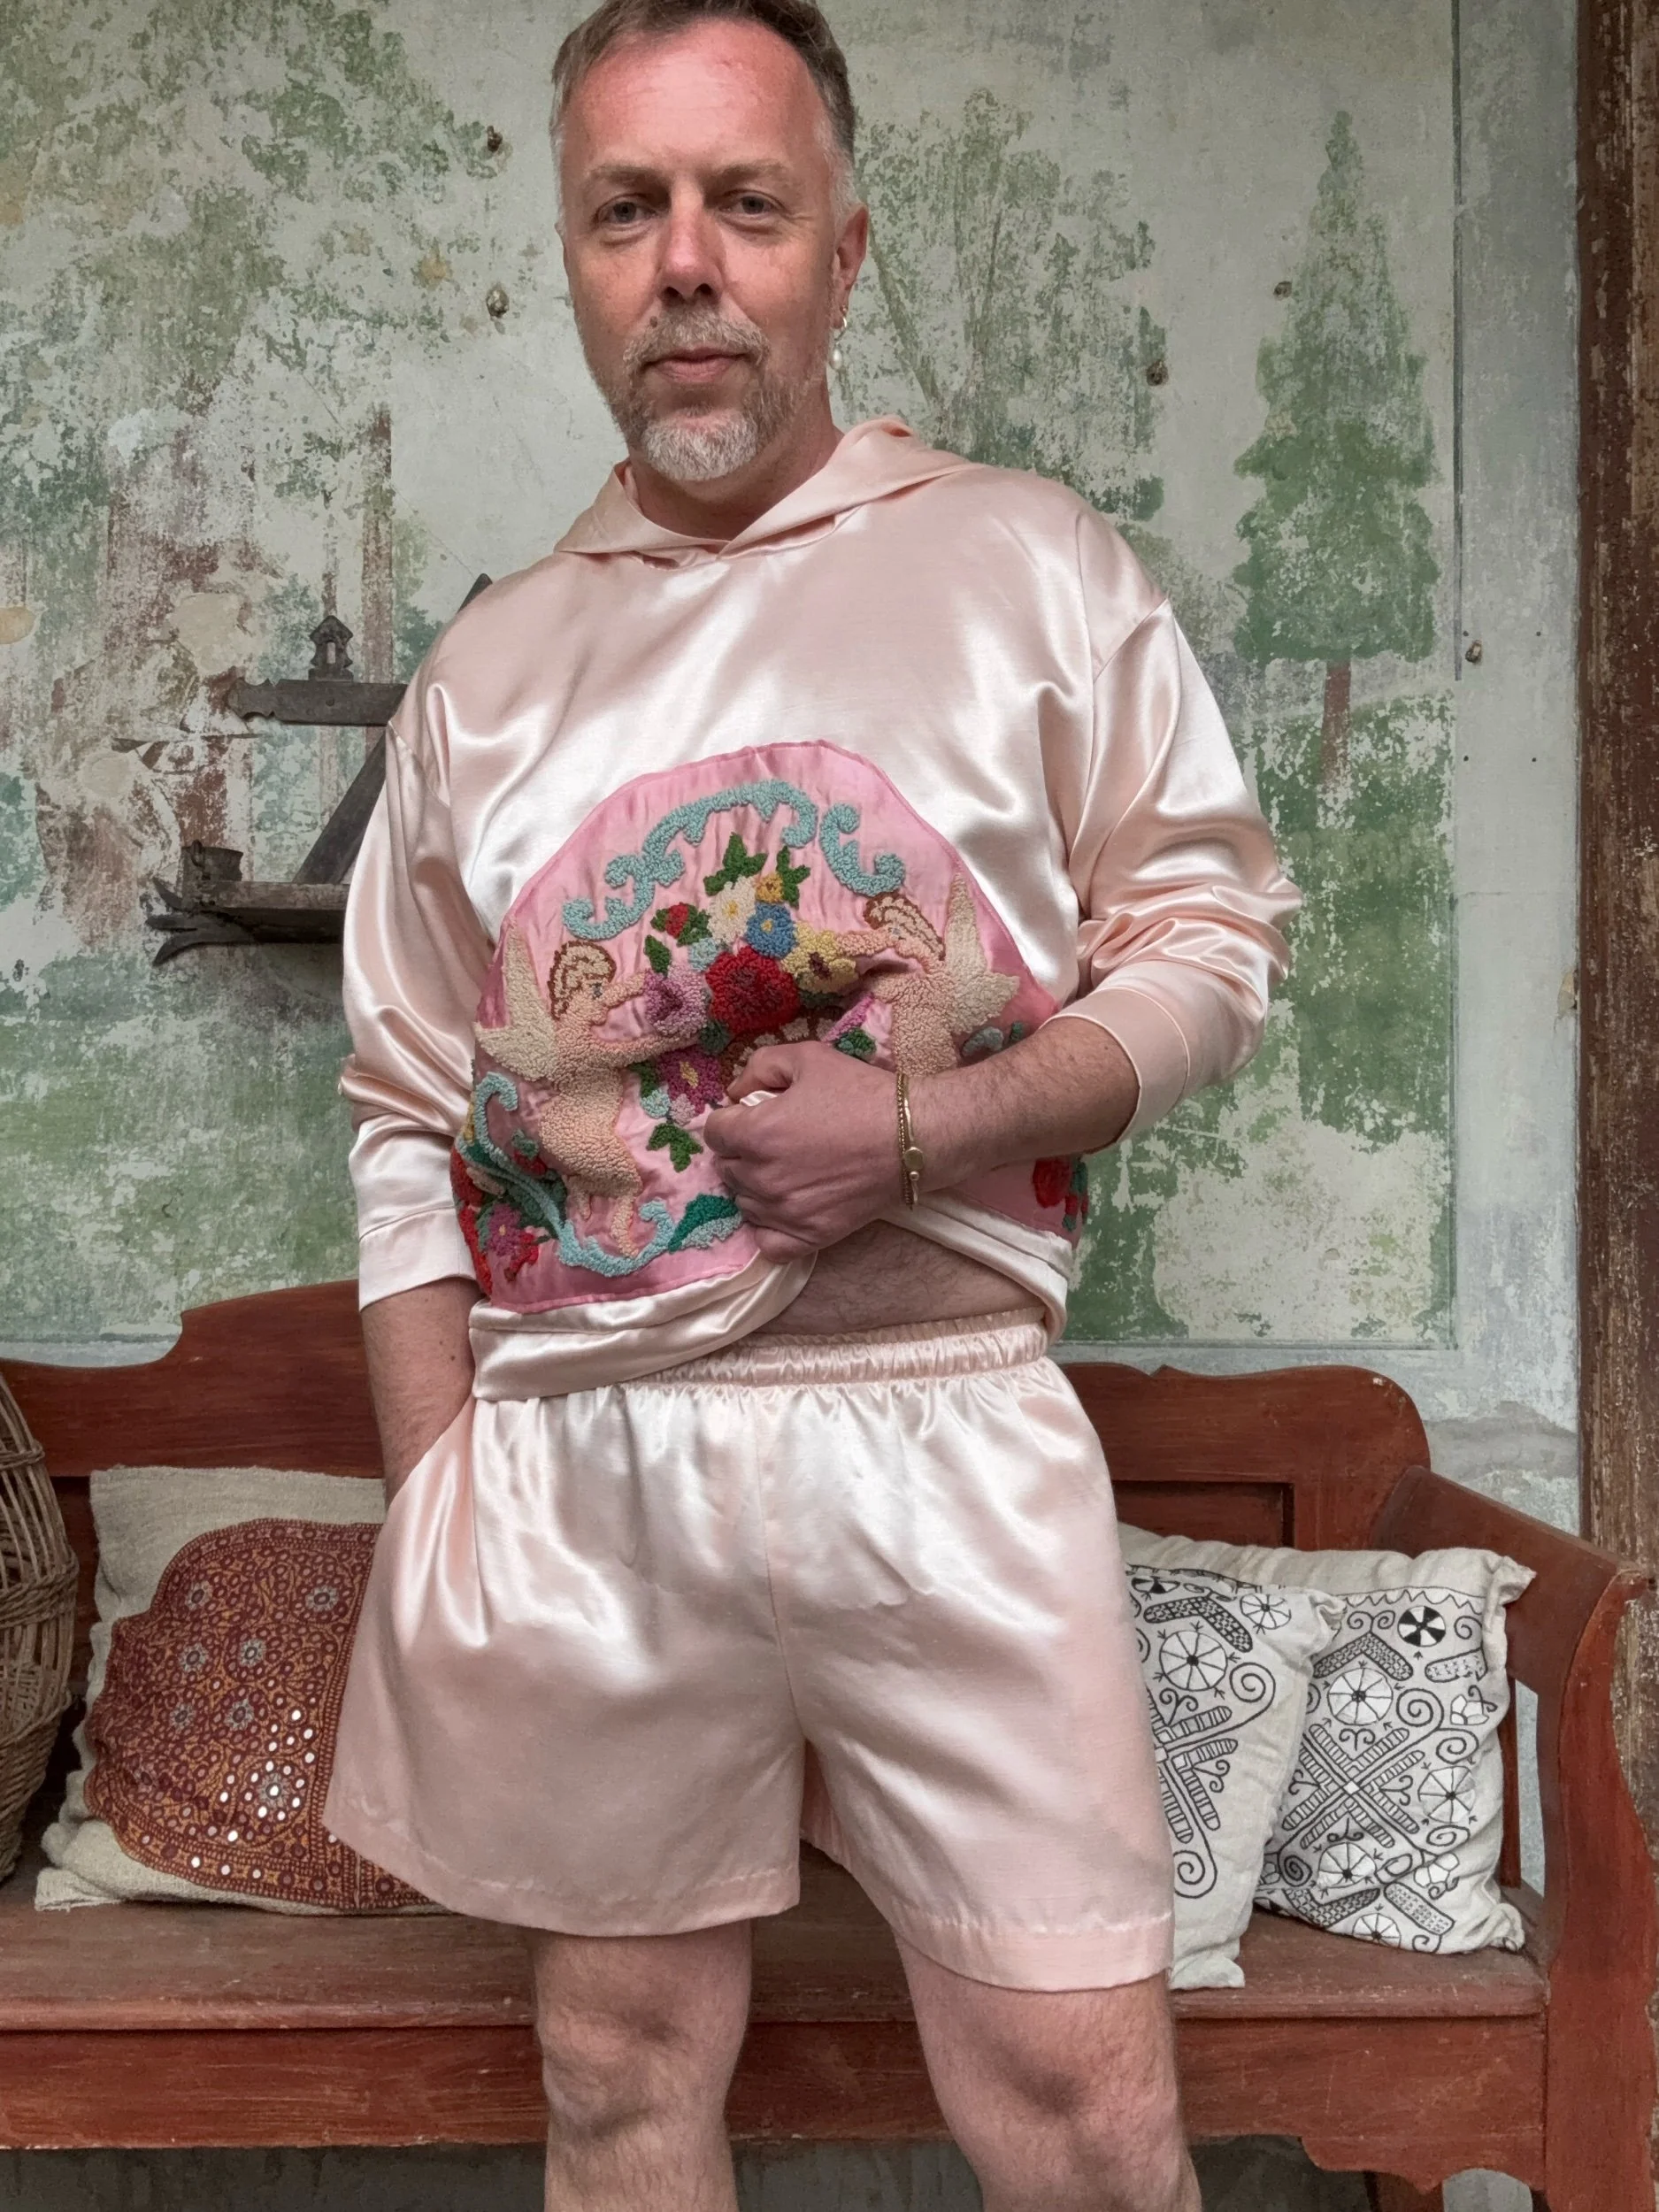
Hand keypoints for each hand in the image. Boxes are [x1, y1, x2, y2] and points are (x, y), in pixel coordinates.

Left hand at [702, 1043, 901, 1263]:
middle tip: (777, 1140)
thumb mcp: (809, 1058)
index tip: (755, 1117)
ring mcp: (783, 1212)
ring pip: (745, 1203)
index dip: (732, 1120)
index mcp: (755, 1134)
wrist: (914, 1137)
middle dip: (743, 1151)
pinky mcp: (808, 1236)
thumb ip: (760, 1067)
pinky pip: (767, 1242)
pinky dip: (769, 1227)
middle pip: (727, 1168)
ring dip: (756, 1187)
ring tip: (788, 1171)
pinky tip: (786, 1208)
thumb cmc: (861, 1094)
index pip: (714, 1132)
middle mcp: (761, 1177)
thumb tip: (734, 1093)